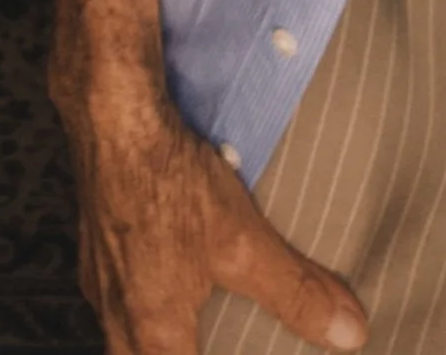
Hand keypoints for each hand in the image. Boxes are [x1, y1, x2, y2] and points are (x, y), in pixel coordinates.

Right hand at [59, 89, 368, 354]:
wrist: (109, 113)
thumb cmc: (167, 180)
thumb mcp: (243, 241)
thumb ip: (295, 292)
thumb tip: (349, 334)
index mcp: (153, 335)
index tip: (244, 351)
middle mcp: (117, 316)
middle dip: (188, 349)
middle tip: (221, 340)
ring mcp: (100, 278)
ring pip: (129, 330)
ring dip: (165, 329)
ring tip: (201, 316)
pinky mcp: (97, 240)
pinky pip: (123, 289)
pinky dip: (150, 291)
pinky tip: (173, 262)